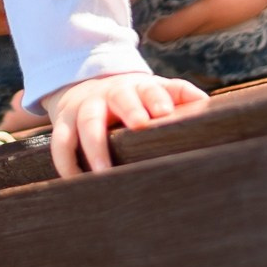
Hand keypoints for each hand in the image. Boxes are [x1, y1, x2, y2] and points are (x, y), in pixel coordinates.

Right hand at [39, 73, 208, 177]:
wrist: (86, 85)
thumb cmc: (132, 98)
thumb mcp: (154, 91)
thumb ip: (179, 95)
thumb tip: (205, 104)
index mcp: (137, 88)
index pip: (150, 88)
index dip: (156, 98)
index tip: (164, 112)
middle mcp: (110, 94)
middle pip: (119, 99)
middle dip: (129, 110)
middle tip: (140, 125)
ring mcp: (84, 108)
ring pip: (86, 122)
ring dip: (94, 146)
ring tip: (103, 172)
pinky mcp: (63, 123)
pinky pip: (60, 143)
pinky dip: (65, 162)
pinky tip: (75, 181)